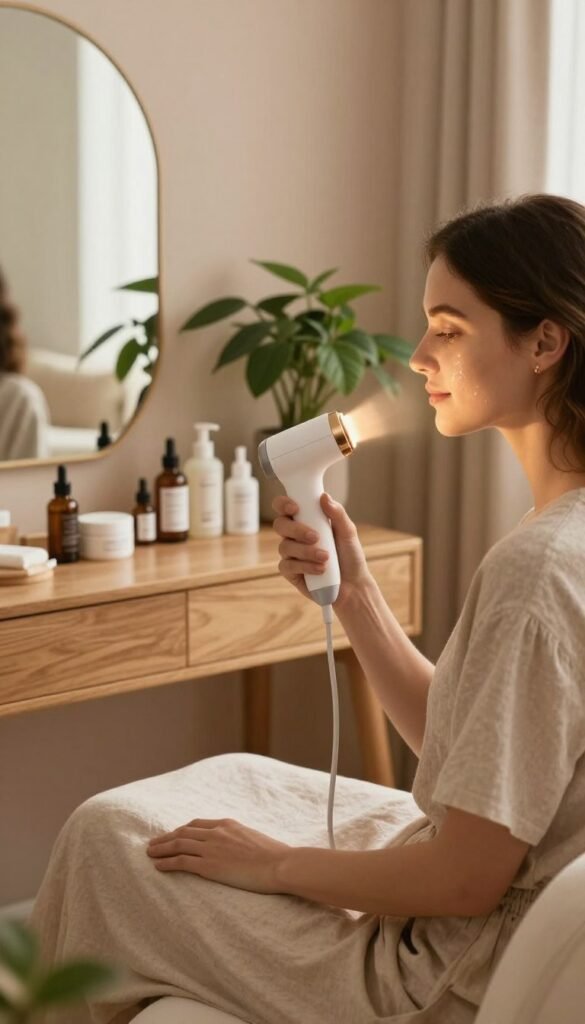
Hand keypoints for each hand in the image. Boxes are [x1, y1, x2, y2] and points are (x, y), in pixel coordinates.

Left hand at [146, 817, 289, 894]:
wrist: (279, 864)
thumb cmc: (274, 855)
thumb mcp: (254, 839)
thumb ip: (240, 839)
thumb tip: (239, 848)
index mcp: (227, 824)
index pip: (198, 824)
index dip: (182, 829)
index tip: (174, 834)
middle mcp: (216, 832)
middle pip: (183, 832)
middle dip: (166, 837)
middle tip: (154, 842)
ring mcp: (211, 848)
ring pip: (178, 844)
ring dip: (161, 848)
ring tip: (150, 852)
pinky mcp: (209, 865)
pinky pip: (182, 862)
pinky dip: (167, 862)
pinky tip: (158, 865)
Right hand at [272, 492, 371, 607]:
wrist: (353, 584)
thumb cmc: (350, 556)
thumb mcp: (348, 532)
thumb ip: (338, 514)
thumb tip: (324, 496)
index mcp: (305, 520)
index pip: (284, 507)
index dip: (283, 503)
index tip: (295, 507)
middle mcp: (294, 535)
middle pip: (280, 524)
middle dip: (296, 529)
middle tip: (315, 537)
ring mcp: (291, 554)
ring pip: (285, 546)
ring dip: (306, 551)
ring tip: (325, 558)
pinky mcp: (290, 572)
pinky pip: (287, 566)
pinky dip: (305, 566)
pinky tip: (320, 569)